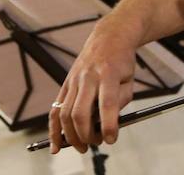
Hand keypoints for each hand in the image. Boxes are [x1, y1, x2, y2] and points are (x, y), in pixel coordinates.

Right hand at [49, 17, 137, 152]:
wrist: (109, 37)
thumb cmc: (122, 61)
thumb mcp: (129, 80)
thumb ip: (120, 102)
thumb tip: (105, 125)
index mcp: (108, 74)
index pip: (107, 104)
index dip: (108, 125)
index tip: (111, 139)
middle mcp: (88, 76)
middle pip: (80, 112)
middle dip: (86, 135)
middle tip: (96, 143)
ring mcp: (74, 80)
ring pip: (65, 113)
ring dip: (71, 136)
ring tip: (82, 147)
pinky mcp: (65, 84)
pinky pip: (55, 109)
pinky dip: (53, 130)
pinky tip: (56, 145)